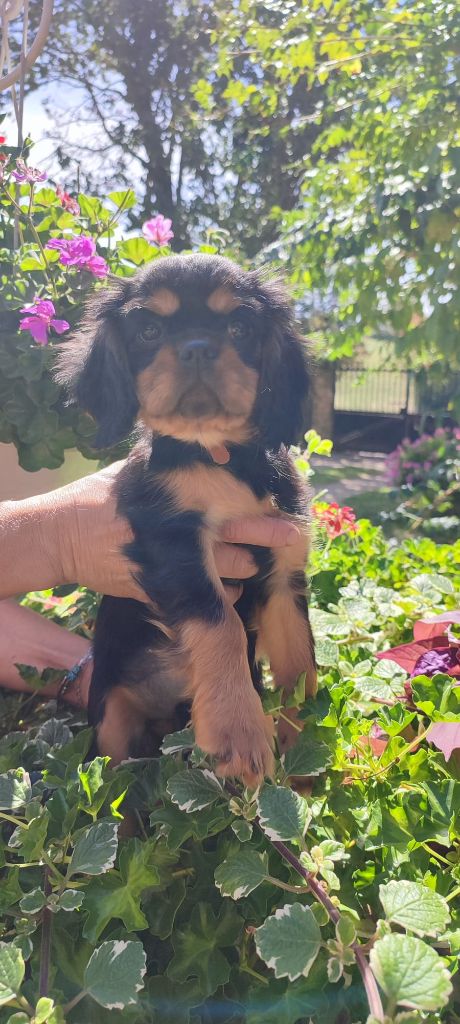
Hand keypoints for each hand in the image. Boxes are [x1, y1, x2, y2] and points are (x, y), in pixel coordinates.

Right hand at [55, 463, 299, 601]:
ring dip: (244, 569)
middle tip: (290, 538)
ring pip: (224, 572)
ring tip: (253, 565)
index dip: (263, 510)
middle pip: (236, 538)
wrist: (62, 535)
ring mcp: (168, 562)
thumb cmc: (104, 496)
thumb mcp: (139, 470)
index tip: (288, 514)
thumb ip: (176, 462)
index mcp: (176, 500)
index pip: (230, 503)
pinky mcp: (156, 588)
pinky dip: (220, 596)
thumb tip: (221, 450)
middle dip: (267, 539)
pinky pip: (201, 597)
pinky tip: (229, 590)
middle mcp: (177, 530)